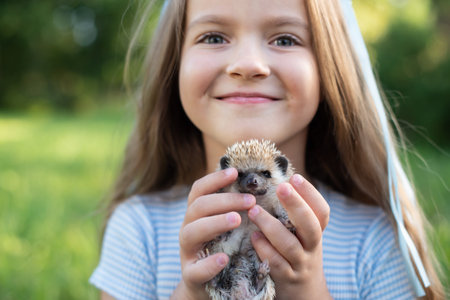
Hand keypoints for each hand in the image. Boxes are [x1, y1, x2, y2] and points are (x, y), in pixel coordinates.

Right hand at [172, 168, 255, 299]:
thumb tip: (258, 185)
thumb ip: (235, 208)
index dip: (215, 179)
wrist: (213, 286)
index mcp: (197, 214)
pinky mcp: (191, 276)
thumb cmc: (225, 248)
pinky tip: (224, 258)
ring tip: (237, 220)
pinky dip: (209, 264)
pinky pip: (195, 269)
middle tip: (250, 200)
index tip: (235, 172)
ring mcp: (188, 252)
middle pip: (198, 207)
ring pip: (191, 232)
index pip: (199, 190)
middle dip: (224, 200)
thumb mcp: (229, 226)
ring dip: (215, 223)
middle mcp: (189, 229)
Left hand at [248, 174, 331, 299]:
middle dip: (297, 205)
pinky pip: (276, 264)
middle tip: (281, 187)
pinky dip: (265, 249)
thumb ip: (292, 215)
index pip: (321, 212)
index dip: (311, 194)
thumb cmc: (297, 256)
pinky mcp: (286, 279)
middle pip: (311, 225)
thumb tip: (272, 182)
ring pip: (290, 245)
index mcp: (316, 233)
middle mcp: (311, 248)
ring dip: (271, 226)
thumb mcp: (301, 237)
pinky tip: (254, 237)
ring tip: (254, 211)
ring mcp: (300, 264)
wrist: (304, 295)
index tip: (295, 177)